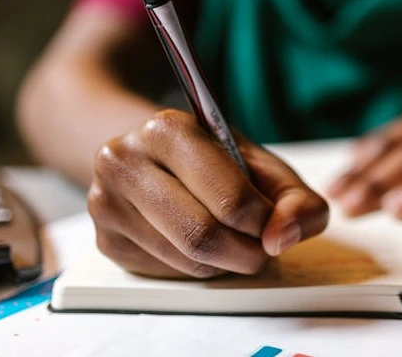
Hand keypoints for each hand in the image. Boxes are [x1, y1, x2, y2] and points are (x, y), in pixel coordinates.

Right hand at [87, 109, 328, 278]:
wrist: (154, 155)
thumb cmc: (215, 161)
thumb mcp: (263, 166)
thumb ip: (295, 199)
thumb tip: (283, 237)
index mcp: (167, 129)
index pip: (229, 197)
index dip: (265, 222)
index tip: (276, 223)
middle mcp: (125, 160)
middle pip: (202, 235)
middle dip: (246, 252)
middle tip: (263, 248)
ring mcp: (106, 202)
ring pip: (185, 260)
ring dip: (225, 264)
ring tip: (237, 243)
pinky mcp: (105, 240)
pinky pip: (166, 273)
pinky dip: (198, 269)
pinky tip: (203, 246)